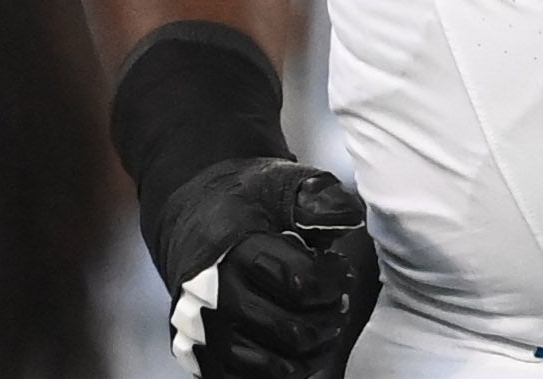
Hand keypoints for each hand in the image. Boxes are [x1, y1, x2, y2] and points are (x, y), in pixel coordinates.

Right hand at [157, 158, 376, 378]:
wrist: (191, 216)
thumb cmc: (244, 202)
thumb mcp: (280, 183)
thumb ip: (318, 200)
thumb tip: (351, 220)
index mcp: (234, 253)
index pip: (300, 282)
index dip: (334, 280)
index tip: (340, 268)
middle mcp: (212, 298)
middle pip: (291, 331)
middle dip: (329, 318)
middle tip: (339, 301)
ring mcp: (204, 333)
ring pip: (273, 368)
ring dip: (311, 352)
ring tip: (324, 327)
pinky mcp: (201, 357)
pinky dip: (283, 374)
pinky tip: (299, 350)